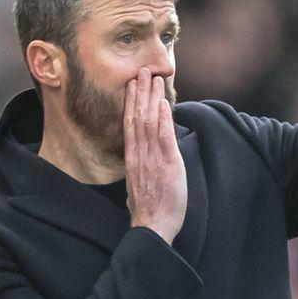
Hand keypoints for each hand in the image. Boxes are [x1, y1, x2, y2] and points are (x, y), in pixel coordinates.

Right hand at [125, 67, 186, 243]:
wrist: (152, 227)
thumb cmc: (148, 209)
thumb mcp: (138, 183)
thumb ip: (140, 166)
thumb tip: (140, 158)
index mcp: (133, 158)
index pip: (130, 124)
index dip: (132, 102)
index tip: (134, 85)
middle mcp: (139, 155)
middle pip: (137, 117)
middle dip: (140, 93)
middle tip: (142, 71)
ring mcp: (152, 158)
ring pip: (148, 122)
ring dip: (152, 99)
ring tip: (153, 79)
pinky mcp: (167, 165)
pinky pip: (163, 138)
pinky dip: (162, 119)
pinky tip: (163, 103)